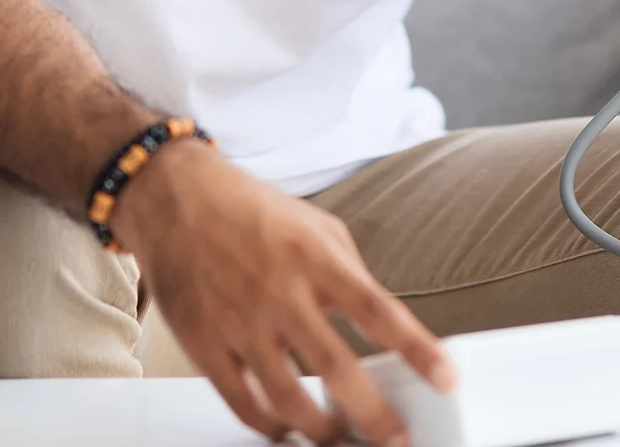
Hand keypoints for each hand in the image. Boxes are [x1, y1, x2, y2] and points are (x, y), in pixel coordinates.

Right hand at [110, 142, 453, 444]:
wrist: (173, 197)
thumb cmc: (250, 210)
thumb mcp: (317, 226)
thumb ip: (349, 274)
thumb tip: (380, 323)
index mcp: (315, 256)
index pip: (377, 310)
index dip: (417, 348)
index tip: (446, 379)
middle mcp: (278, 290)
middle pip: (334, 366)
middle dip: (373, 413)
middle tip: (396, 439)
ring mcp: (238, 321)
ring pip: (287, 398)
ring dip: (321, 430)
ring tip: (341, 438)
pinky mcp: (203, 344)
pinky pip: (243, 402)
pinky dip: (270, 425)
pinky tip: (287, 429)